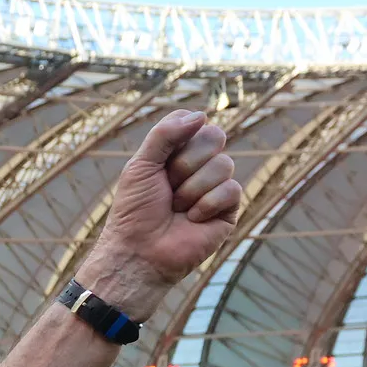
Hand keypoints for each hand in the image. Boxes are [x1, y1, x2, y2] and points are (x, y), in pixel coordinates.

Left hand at [79, 110, 242, 318]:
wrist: (138, 252)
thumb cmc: (134, 211)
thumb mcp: (140, 166)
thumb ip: (164, 134)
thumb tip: (201, 115)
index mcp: (177, 153)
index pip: (194, 123)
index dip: (179, 138)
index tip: (160, 162)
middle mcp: (200, 166)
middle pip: (215, 137)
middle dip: (186, 163)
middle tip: (168, 187)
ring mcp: (216, 186)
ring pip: (223, 164)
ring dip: (192, 188)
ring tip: (176, 208)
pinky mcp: (228, 209)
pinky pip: (231, 189)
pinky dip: (207, 204)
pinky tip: (192, 220)